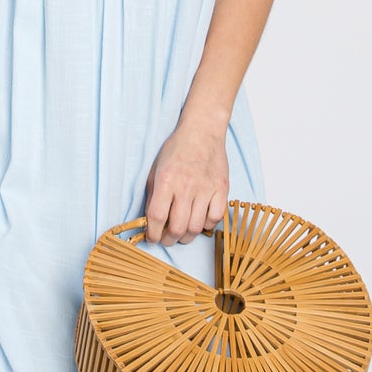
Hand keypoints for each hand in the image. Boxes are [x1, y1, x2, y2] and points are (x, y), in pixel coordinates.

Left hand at [144, 115, 228, 244]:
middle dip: (169, 240)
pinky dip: (207, 225)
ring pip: (196, 228)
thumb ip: (152, 196)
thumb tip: (150, 222)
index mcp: (166, 181)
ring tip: (182, 234)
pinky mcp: (221, 189)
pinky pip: (215, 218)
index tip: (152, 238)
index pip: (156, 217)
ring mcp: (206, 189)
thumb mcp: (155, 170)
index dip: (153, 234)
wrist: (202, 131)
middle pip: (177, 228)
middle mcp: (186, 187)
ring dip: (186, 237)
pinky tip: (200, 221)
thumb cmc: (176, 150)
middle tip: (167, 239)